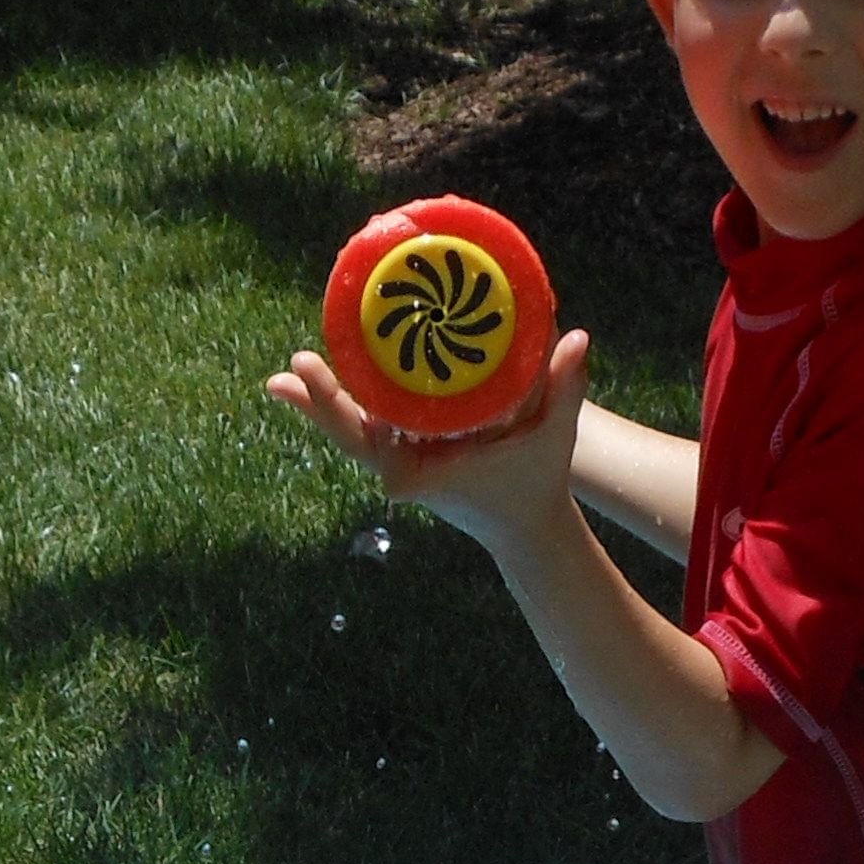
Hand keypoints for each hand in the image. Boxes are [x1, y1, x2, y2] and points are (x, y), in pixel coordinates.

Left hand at [263, 328, 597, 556]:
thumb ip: (565, 388)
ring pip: (348, 431)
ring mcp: (398, 464)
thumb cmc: (538, 482)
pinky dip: (336, 404)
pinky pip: (359, 426)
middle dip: (322, 403)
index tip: (356, 402)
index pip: (388, 452)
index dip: (369, 424)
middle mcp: (405, 473)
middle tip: (294, 367)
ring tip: (281, 376)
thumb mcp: (553, 435)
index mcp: (431, 475)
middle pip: (353, 435)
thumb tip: (581, 337)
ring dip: (316, 403)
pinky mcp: (399, 455)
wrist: (526, 527)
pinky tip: (311, 379)